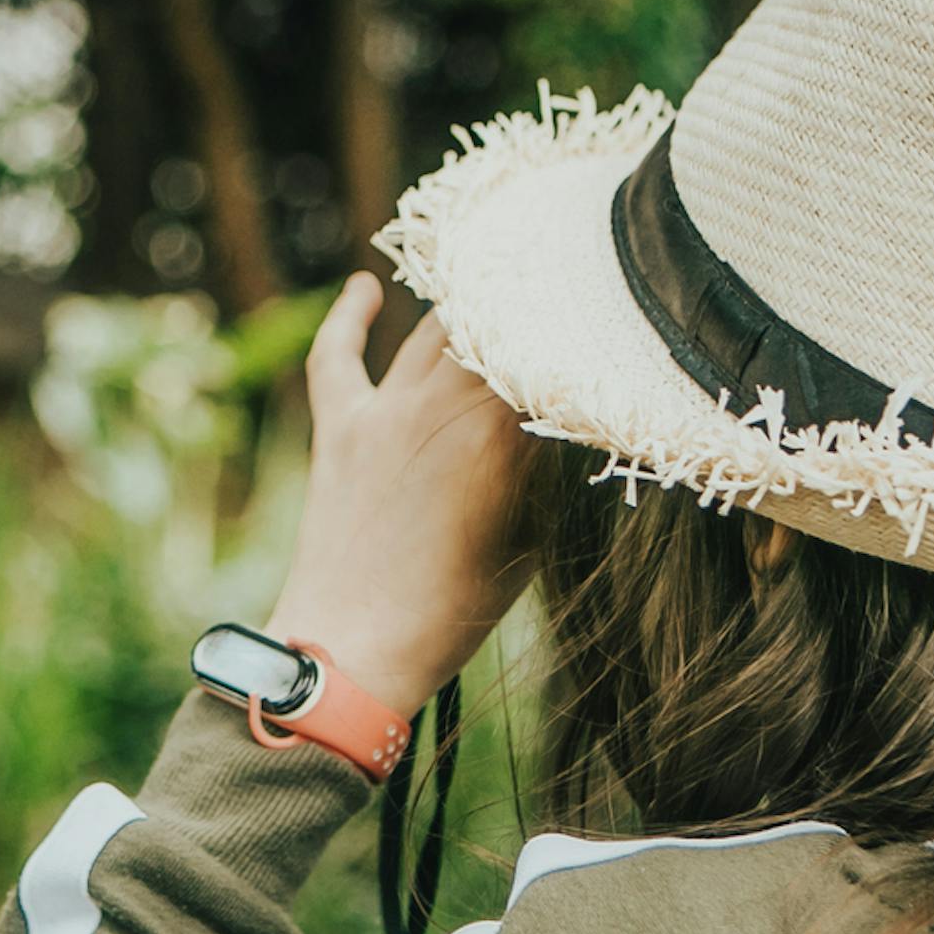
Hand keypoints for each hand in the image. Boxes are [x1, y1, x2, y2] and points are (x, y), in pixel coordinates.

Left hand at [261, 274, 536, 720]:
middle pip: (490, 322)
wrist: (356, 648)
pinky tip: (365, 288)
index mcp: (502, 432)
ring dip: (460, 308)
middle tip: (550, 287)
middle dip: (523, 302)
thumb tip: (567, 415)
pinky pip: (337, 354)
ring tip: (487, 285)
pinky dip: (349, 317)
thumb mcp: (531, 535)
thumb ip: (546, 466)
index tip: (597, 310)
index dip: (571, 325)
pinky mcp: (338, 425)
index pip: (545, 348)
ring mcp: (385, 410)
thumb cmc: (458, 608)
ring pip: (429, 330)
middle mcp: (443, 404)